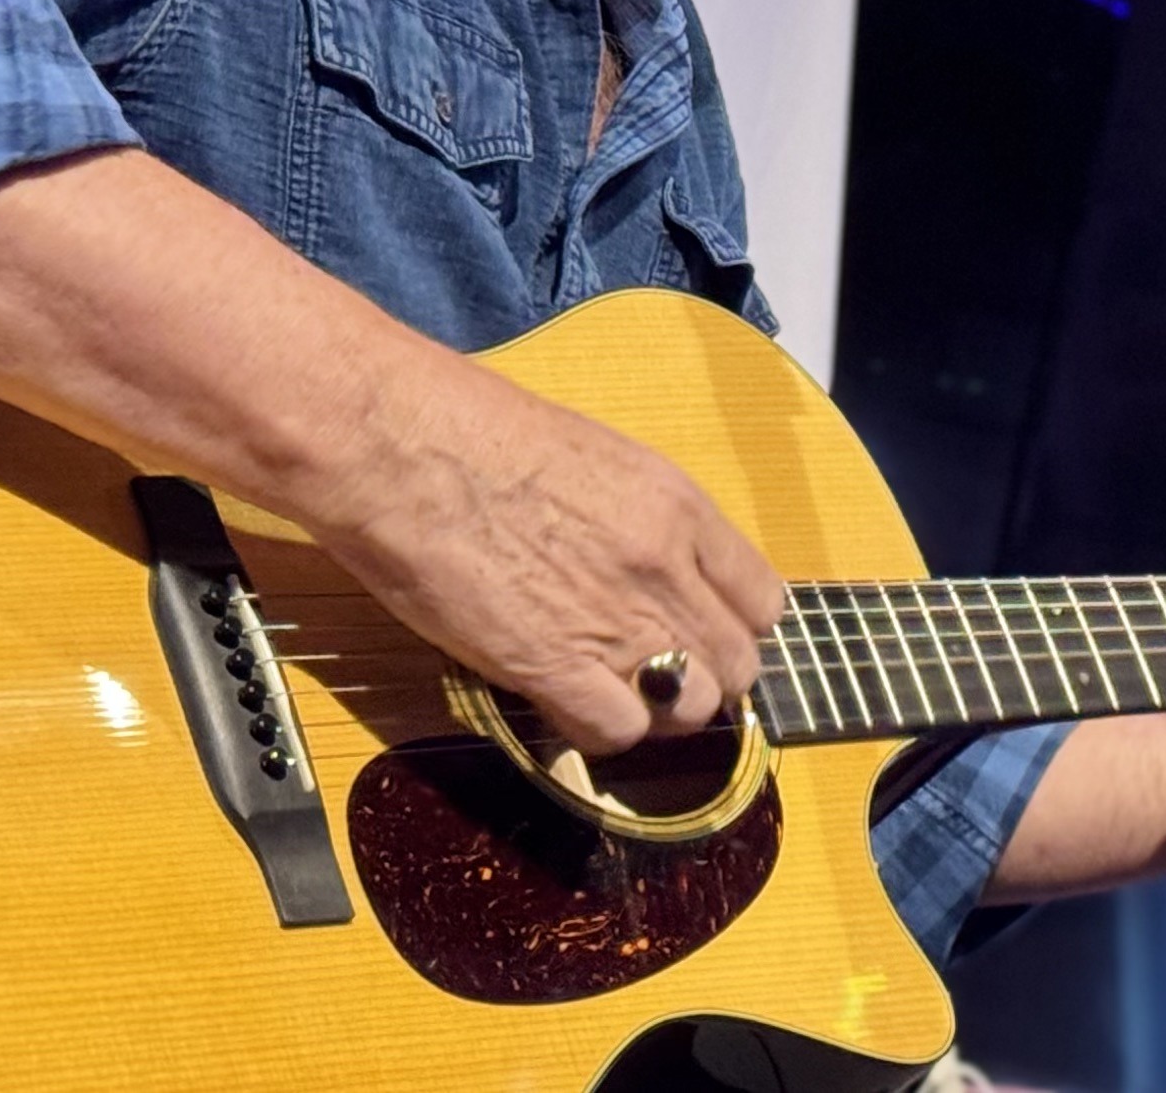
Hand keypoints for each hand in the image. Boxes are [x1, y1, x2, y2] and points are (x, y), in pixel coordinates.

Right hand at [300, 344, 787, 758]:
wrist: (403, 446)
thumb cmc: (476, 433)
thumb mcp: (596, 459)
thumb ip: (642, 520)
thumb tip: (654, 570)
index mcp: (679, 505)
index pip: (762, 600)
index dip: (732, 626)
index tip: (703, 633)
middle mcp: (664, 566)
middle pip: (737, 664)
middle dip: (702, 675)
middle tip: (655, 670)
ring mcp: (616, 619)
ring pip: (691, 708)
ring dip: (656, 709)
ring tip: (611, 688)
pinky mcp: (554, 665)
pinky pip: (617, 732)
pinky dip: (599, 730)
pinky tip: (565, 701)